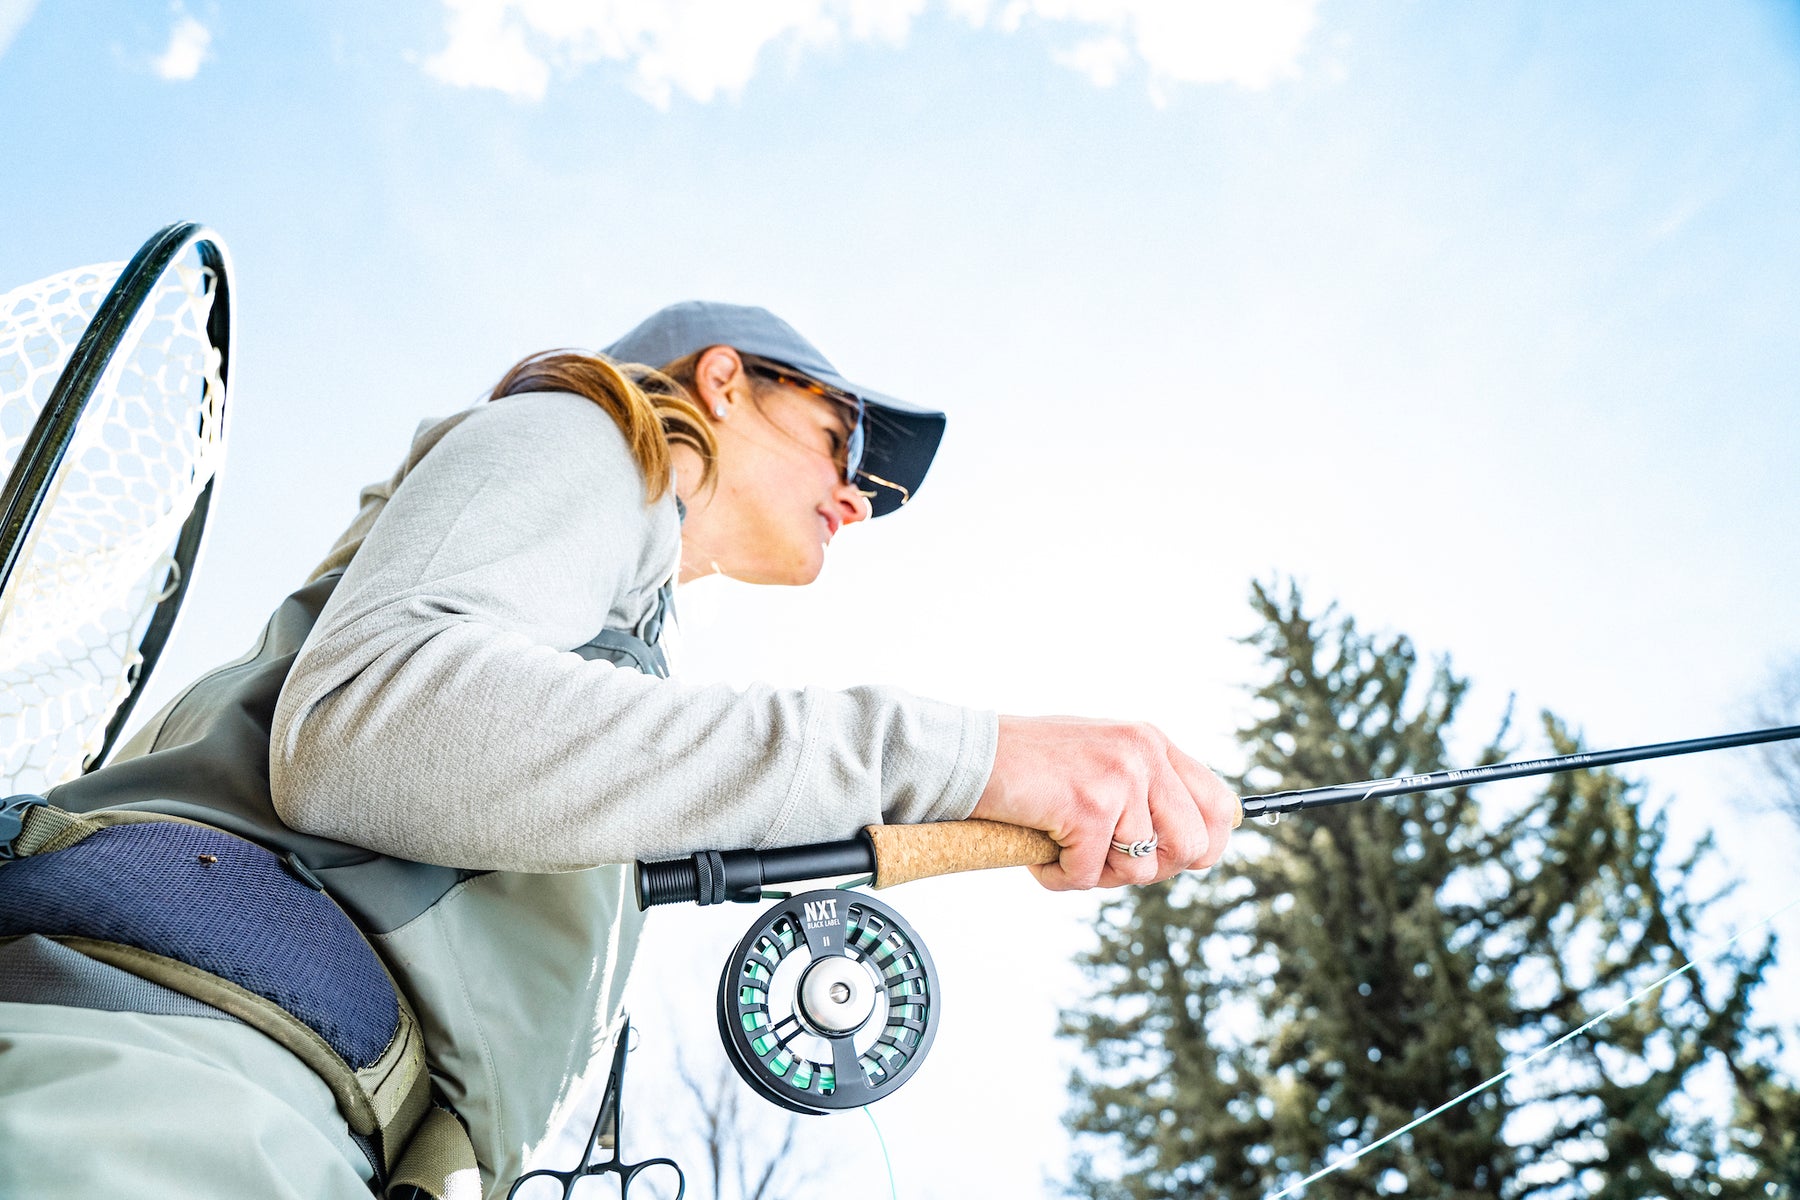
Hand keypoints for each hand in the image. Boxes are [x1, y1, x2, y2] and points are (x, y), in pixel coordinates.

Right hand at [970, 715, 1237, 890]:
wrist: (968, 753)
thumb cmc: (1027, 765)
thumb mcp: (1100, 762)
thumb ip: (1145, 790)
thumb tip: (1194, 848)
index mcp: (1152, 742)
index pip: (1220, 805)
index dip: (1206, 847)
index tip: (1175, 863)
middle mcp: (1144, 753)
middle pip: (1193, 846)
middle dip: (1150, 870)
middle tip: (1105, 862)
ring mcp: (1119, 777)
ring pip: (1139, 869)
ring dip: (1095, 874)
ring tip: (1062, 849)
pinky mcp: (1089, 805)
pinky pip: (1088, 875)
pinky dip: (1058, 876)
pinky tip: (1038, 852)